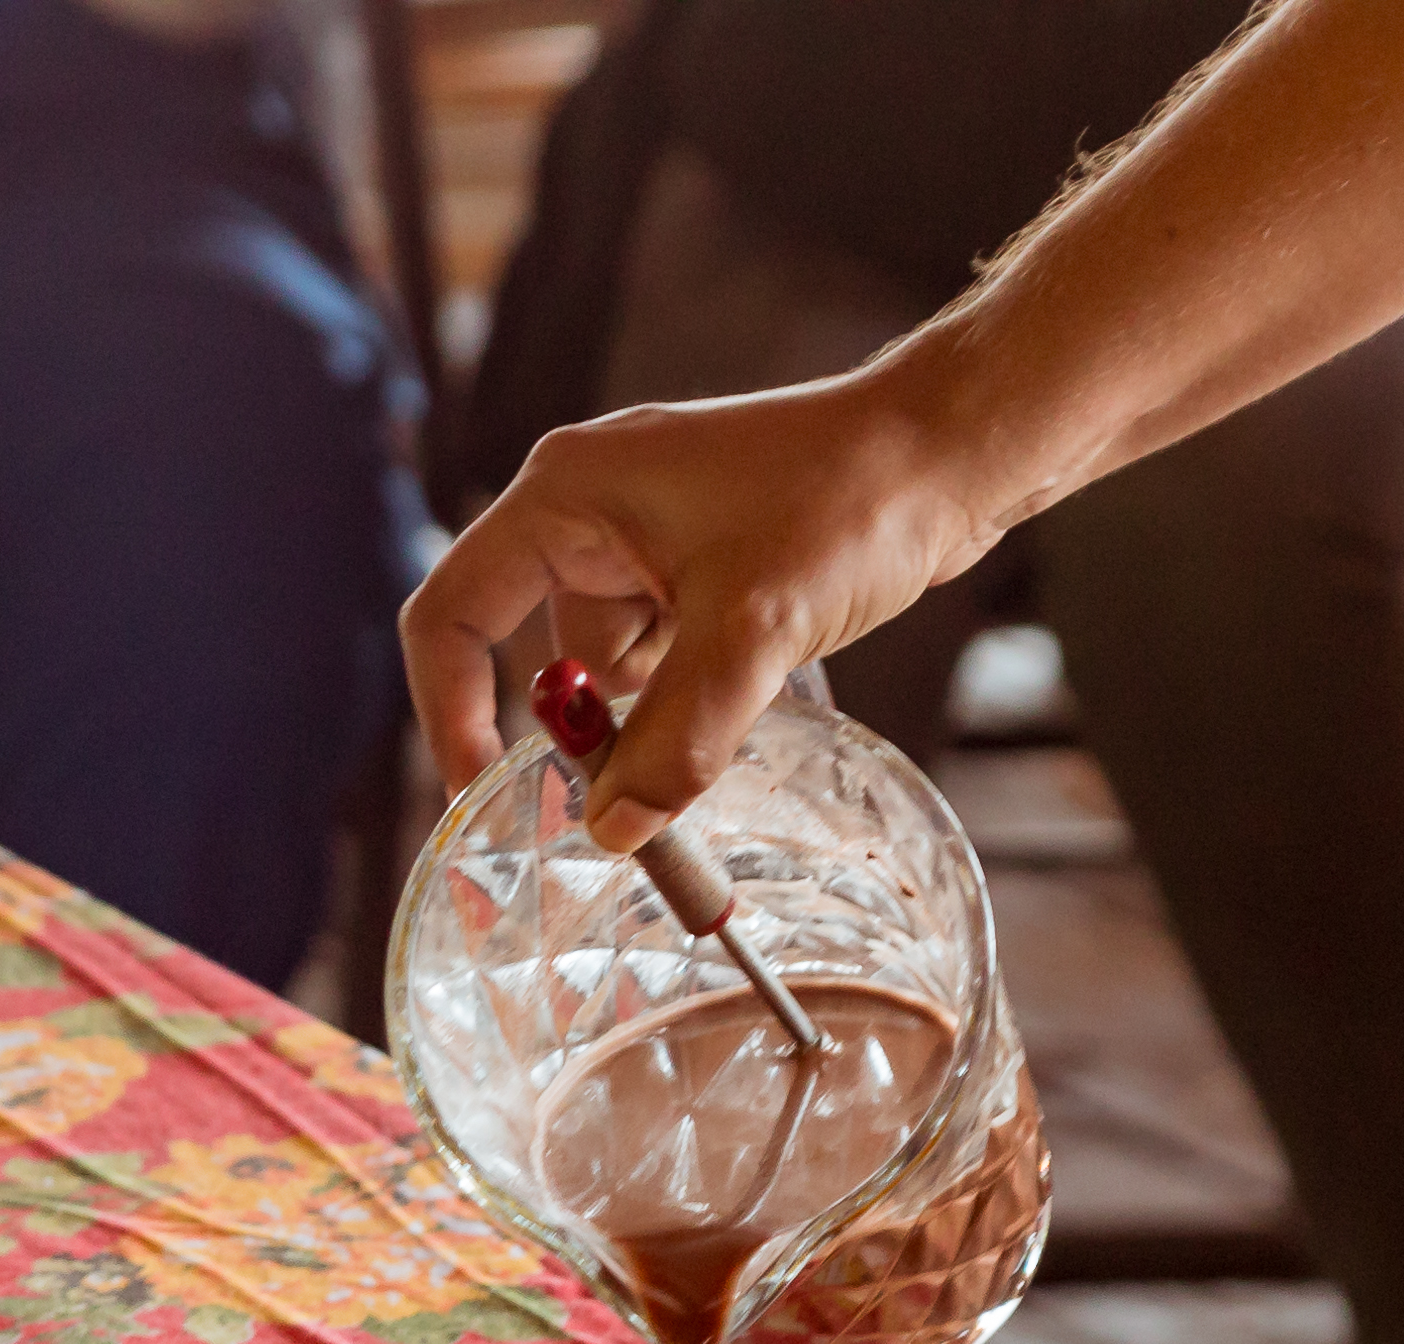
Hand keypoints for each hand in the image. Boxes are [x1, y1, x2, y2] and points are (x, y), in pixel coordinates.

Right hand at [399, 363, 1016, 847]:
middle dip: (582, 728)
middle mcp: (590, 510)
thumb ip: (676, 740)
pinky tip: (750, 687)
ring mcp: (648, 538)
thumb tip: (613, 831)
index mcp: (566, 495)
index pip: (454, 614)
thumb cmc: (850, 501)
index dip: (452, 712)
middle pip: (538, 651)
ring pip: (611, 667)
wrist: (950, 453)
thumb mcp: (752, 633)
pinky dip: (689, 695)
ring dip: (651, 715)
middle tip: (633, 799)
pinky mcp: (702, 565)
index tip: (482, 795)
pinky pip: (664, 655)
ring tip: (729, 706)